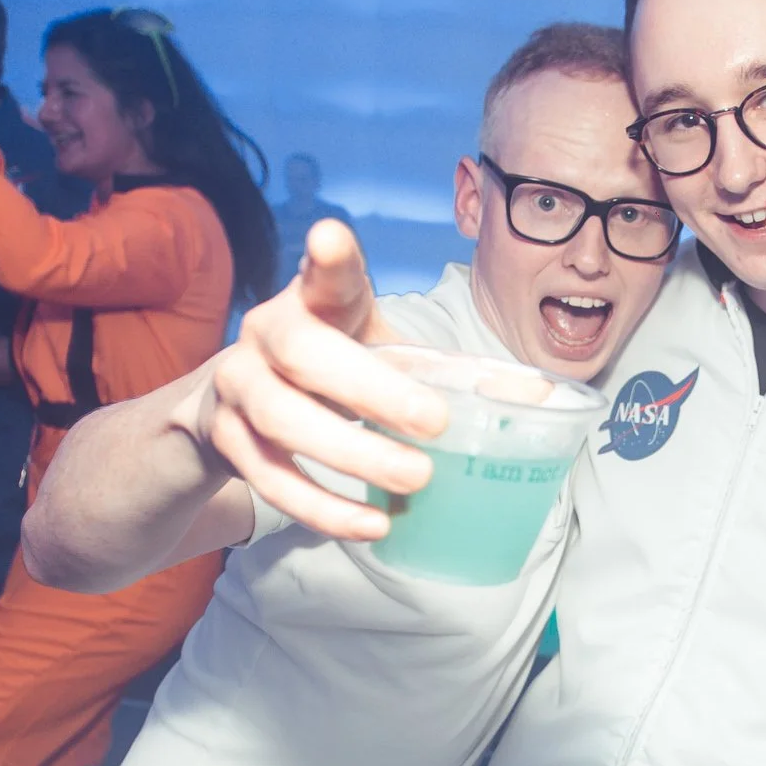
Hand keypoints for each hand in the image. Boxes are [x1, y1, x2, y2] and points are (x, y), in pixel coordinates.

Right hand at [181, 219, 447, 538]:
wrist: (238, 402)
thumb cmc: (333, 371)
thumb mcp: (380, 354)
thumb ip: (442, 370)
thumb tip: (539, 398)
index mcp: (313, 302)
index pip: (322, 276)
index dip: (328, 259)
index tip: (330, 238)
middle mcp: (266, 334)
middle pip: (305, 352)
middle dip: (371, 389)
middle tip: (435, 422)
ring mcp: (237, 387)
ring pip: (283, 420)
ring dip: (353, 455)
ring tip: (416, 479)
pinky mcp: (227, 441)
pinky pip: (271, 480)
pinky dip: (324, 509)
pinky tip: (373, 526)